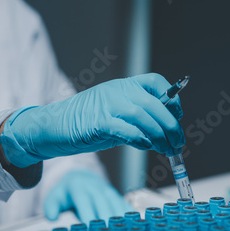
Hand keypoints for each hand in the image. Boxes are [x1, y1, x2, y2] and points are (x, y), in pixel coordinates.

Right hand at [0, 73, 184, 167]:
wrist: (51, 127)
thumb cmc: (85, 123)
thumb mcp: (115, 115)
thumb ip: (136, 119)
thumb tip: (162, 132)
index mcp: (123, 86)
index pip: (155, 81)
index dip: (171, 98)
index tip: (177, 116)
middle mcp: (117, 91)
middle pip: (154, 103)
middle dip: (171, 125)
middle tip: (178, 142)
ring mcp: (106, 105)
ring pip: (143, 116)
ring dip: (159, 135)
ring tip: (167, 149)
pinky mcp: (97, 122)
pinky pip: (125, 129)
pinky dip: (140, 139)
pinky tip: (147, 146)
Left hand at [43, 170, 133, 223]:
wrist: (82, 177)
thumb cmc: (67, 192)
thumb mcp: (54, 197)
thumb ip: (50, 206)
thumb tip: (52, 218)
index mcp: (79, 188)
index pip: (85, 204)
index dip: (88, 217)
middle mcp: (96, 189)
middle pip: (103, 206)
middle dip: (106, 222)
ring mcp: (108, 192)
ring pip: (116, 205)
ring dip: (120, 221)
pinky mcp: (117, 196)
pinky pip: (125, 206)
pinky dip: (130, 217)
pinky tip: (135, 229)